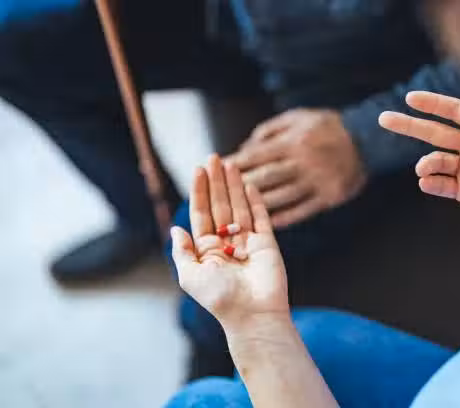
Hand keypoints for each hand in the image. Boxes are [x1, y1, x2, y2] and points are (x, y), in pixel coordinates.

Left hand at [171, 155, 287, 328]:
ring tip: (230, 163)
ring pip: (239, 207)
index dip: (199, 192)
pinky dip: (256, 202)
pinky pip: (261, 218)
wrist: (252, 313)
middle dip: (217, 182)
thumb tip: (175, 228)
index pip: (201, 214)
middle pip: (220, 205)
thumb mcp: (189, 276)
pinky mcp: (267, 243)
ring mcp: (247, 242)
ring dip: (234, 186)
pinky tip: (249, 185)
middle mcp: (227, 243)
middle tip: (214, 158)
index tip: (198, 170)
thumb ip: (182, 251)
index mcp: (207, 250)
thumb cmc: (219, 298)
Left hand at [226, 109, 366, 227]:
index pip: (257, 156)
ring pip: (281, 197)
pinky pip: (301, 211)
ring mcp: (316, 182)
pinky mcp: (328, 197)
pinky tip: (268, 223)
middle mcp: (303, 162)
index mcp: (293, 142)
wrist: (367, 139)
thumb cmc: (327, 126)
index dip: (236, 164)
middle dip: (240, 187)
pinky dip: (284, 218)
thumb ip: (270, 130)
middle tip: (221, 196)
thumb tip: (246, 147)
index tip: (219, 171)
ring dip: (257, 206)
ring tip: (238, 213)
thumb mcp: (298, 117)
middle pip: (265, 178)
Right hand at [379, 92, 459, 241]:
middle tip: (384, 119)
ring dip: (426, 162)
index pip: (456, 111)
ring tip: (422, 168)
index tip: (410, 98)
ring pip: (437, 161)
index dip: (433, 104)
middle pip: (436, 133)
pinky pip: (444, 186)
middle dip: (410, 126)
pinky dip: (431, 183)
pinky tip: (426, 182)